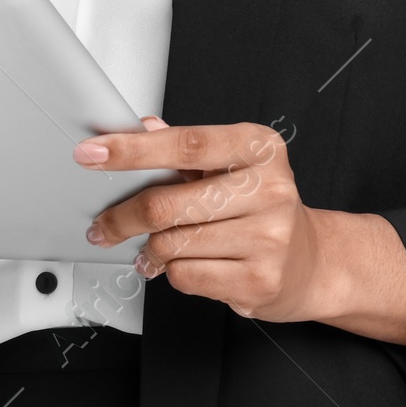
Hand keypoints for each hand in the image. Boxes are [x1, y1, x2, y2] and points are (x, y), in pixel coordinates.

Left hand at [76, 117, 334, 322]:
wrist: (311, 261)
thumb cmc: (263, 206)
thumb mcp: (234, 165)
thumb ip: (186, 148)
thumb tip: (144, 126)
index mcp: (260, 147)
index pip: (186, 143)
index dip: (133, 149)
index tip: (93, 153)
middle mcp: (269, 188)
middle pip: (168, 203)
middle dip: (123, 216)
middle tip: (103, 225)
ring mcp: (268, 237)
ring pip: (173, 244)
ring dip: (150, 250)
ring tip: (153, 249)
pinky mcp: (259, 280)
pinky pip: (187, 276)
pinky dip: (173, 272)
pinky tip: (186, 264)